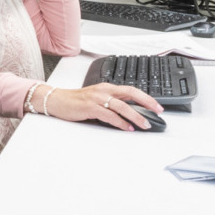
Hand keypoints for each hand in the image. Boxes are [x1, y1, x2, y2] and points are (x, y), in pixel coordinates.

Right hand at [43, 84, 162, 130]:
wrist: (56, 100)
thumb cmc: (76, 101)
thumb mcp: (96, 98)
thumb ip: (111, 103)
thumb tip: (130, 114)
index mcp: (107, 87)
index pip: (131, 89)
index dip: (146, 97)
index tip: (158, 106)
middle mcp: (103, 90)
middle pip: (130, 93)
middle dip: (147, 102)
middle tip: (158, 112)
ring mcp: (96, 98)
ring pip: (122, 106)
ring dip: (136, 116)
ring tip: (144, 124)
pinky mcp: (89, 107)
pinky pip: (109, 115)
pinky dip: (120, 122)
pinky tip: (127, 127)